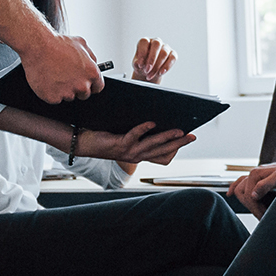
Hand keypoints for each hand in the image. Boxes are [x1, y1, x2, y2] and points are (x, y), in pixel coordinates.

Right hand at [21, 35, 104, 104]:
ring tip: (54, 74)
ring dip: (63, 89)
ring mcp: (67, 93)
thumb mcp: (81, 43)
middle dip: (77, 87)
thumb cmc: (57, 43)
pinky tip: (47, 79)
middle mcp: (82, 85)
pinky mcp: (53, 98)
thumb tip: (93, 64)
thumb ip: (91, 57)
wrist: (37, 46)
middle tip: (66, 76)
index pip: (97, 87)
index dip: (91, 85)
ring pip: (68, 96)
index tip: (85, 83)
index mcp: (92, 73)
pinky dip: (50, 92)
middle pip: (84, 94)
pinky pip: (54, 98)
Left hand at [79, 121, 193, 165]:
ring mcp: (128, 151)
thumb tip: (157, 119)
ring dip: (167, 137)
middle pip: (162, 150)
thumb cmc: (104, 137)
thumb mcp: (126, 137)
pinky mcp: (119, 144)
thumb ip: (140, 133)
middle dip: (178, 143)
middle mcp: (136, 156)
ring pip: (152, 144)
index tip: (189, 138)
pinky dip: (144, 129)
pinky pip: (134, 136)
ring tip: (178, 130)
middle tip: (191, 136)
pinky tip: (152, 122)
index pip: (163, 154)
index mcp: (139, 155)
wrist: (84, 143)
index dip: (176, 147)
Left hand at [129, 38, 175, 82]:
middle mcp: (156, 42)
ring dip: (157, 66)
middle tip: (147, 70)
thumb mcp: (136, 65)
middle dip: (152, 58)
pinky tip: (160, 73)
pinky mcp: (173, 54)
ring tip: (150, 75)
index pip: (144, 41)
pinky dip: (167, 66)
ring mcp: (165, 47)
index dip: (142, 53)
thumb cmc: (142, 65)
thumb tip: (138, 63)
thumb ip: (136, 63)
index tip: (139, 64)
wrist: (148, 72)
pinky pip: (172, 58)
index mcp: (146, 41)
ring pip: (164, 52)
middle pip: (157, 44)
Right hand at [227, 159, 275, 210]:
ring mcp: (251, 177)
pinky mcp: (253, 179)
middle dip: (251, 207)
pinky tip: (229, 194)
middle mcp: (251, 174)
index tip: (263, 216)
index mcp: (255, 174)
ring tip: (256, 210)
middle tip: (261, 215)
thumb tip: (252, 195)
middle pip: (242, 194)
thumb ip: (265, 185)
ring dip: (245, 201)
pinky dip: (233, 188)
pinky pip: (238, 183)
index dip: (255, 208)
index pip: (248, 196)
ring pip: (239, 190)